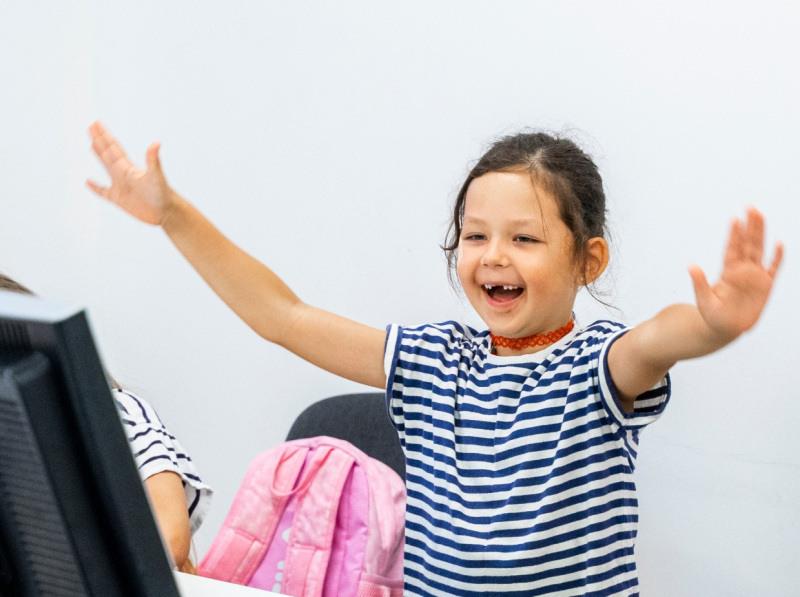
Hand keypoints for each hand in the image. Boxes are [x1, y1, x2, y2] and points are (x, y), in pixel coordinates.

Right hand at [86, 121, 173, 225]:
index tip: (96, 123)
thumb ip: (153, 160)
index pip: (113, 148)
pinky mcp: (119, 200)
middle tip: (91, 126)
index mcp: (129, 168)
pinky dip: (95, 187)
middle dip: (99, 140)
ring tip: (92, 145)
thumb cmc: (162, 194)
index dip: (104, 136)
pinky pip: (103, 192)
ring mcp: (121, 186)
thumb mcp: (155, 176)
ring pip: (106, 167)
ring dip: (99, 156)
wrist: (167, 212)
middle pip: (108, 153)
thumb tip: (156, 142)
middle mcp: (124, 174)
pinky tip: (87, 182)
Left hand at [689, 208, 782, 340]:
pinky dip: (777, 258)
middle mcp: (741, 270)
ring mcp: (754, 277)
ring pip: (760, 251)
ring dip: (761, 234)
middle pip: (748, 244)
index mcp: (727, 273)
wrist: (725, 329)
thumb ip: (700, 283)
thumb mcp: (704, 300)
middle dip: (750, 227)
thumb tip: (691, 266)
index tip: (735, 219)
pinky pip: (773, 269)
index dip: (734, 235)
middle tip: (751, 208)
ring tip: (760, 216)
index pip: (732, 249)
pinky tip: (779, 244)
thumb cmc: (712, 315)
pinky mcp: (765, 286)